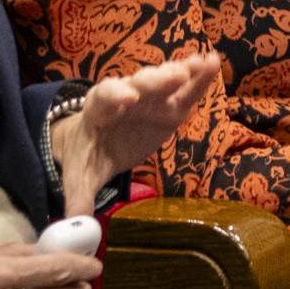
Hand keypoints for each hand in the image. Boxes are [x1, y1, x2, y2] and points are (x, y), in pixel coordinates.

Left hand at [49, 53, 224, 217]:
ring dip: (181, 71)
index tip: (128, 97)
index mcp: (99, 109)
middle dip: (155, 80)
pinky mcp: (172, 105)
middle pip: (139, 82)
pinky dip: (199, 76)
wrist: (99, 141)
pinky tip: (212, 64)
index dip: (115, 95)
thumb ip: (78, 196)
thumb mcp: (81, 175)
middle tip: (172, 77)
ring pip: (165, 80)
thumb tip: (77, 224)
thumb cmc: (89, 154)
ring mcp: (151, 97)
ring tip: (199, 65)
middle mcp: (126, 94)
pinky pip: (186, 89)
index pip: (104, 97)